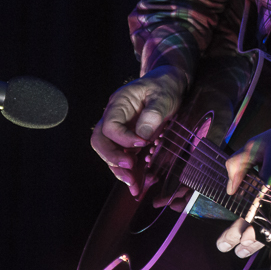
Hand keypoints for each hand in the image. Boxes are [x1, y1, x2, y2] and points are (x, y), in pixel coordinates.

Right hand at [90, 65, 185, 196]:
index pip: (110, 126)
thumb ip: (153, 113)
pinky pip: (124, 157)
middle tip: (130, 171)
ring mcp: (120, 130)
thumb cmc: (165, 86)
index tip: (143, 143)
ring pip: (110, 153)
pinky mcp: (129, 140)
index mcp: (119, 104)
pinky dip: (130, 171)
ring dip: (120, 170)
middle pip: (100, 141)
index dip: (123, 139)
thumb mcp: (163, 95)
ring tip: (134, 186)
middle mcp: (114, 118)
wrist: (170, 83)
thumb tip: (142, 136)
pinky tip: (139, 184)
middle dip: (113, 159)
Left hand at [216, 112, 270, 268]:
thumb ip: (238, 164)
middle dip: (247, 243)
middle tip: (234, 250)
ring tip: (247, 251)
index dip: (235, 232)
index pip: (249, 214)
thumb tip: (230, 189)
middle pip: (264, 229)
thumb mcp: (257, 144)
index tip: (224, 242)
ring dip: (263, 245)